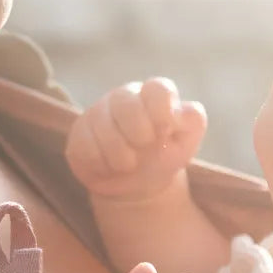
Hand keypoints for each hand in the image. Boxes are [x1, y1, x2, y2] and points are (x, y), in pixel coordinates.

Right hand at [65, 78, 208, 202]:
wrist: (137, 184)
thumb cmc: (163, 155)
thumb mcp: (185, 142)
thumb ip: (193, 122)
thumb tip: (186, 110)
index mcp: (152, 95)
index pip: (157, 88)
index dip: (162, 110)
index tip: (165, 131)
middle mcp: (123, 97)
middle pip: (125, 103)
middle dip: (138, 133)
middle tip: (144, 147)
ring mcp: (98, 113)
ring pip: (104, 128)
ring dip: (121, 155)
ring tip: (129, 164)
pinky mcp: (79, 134)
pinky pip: (86, 147)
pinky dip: (102, 165)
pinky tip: (109, 167)